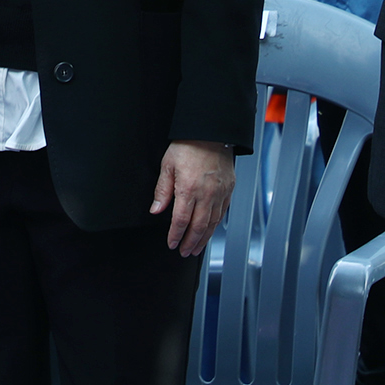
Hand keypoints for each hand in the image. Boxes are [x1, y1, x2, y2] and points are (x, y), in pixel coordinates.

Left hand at [152, 139, 235, 256]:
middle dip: (190, 242)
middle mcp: (207, 194)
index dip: (176, 235)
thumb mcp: (167, 165)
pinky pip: (222, 213)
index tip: (172, 243)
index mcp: (189, 189)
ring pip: (212, 223)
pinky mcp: (228, 190)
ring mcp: (220, 193)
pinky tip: (210, 230)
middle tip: (184, 252)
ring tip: (196, 248)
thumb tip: (156, 210)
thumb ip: (162, 190)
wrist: (211, 132)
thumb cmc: (188, 145)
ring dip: (204, 238)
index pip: (181, 220)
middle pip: (199, 227)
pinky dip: (215, 225)